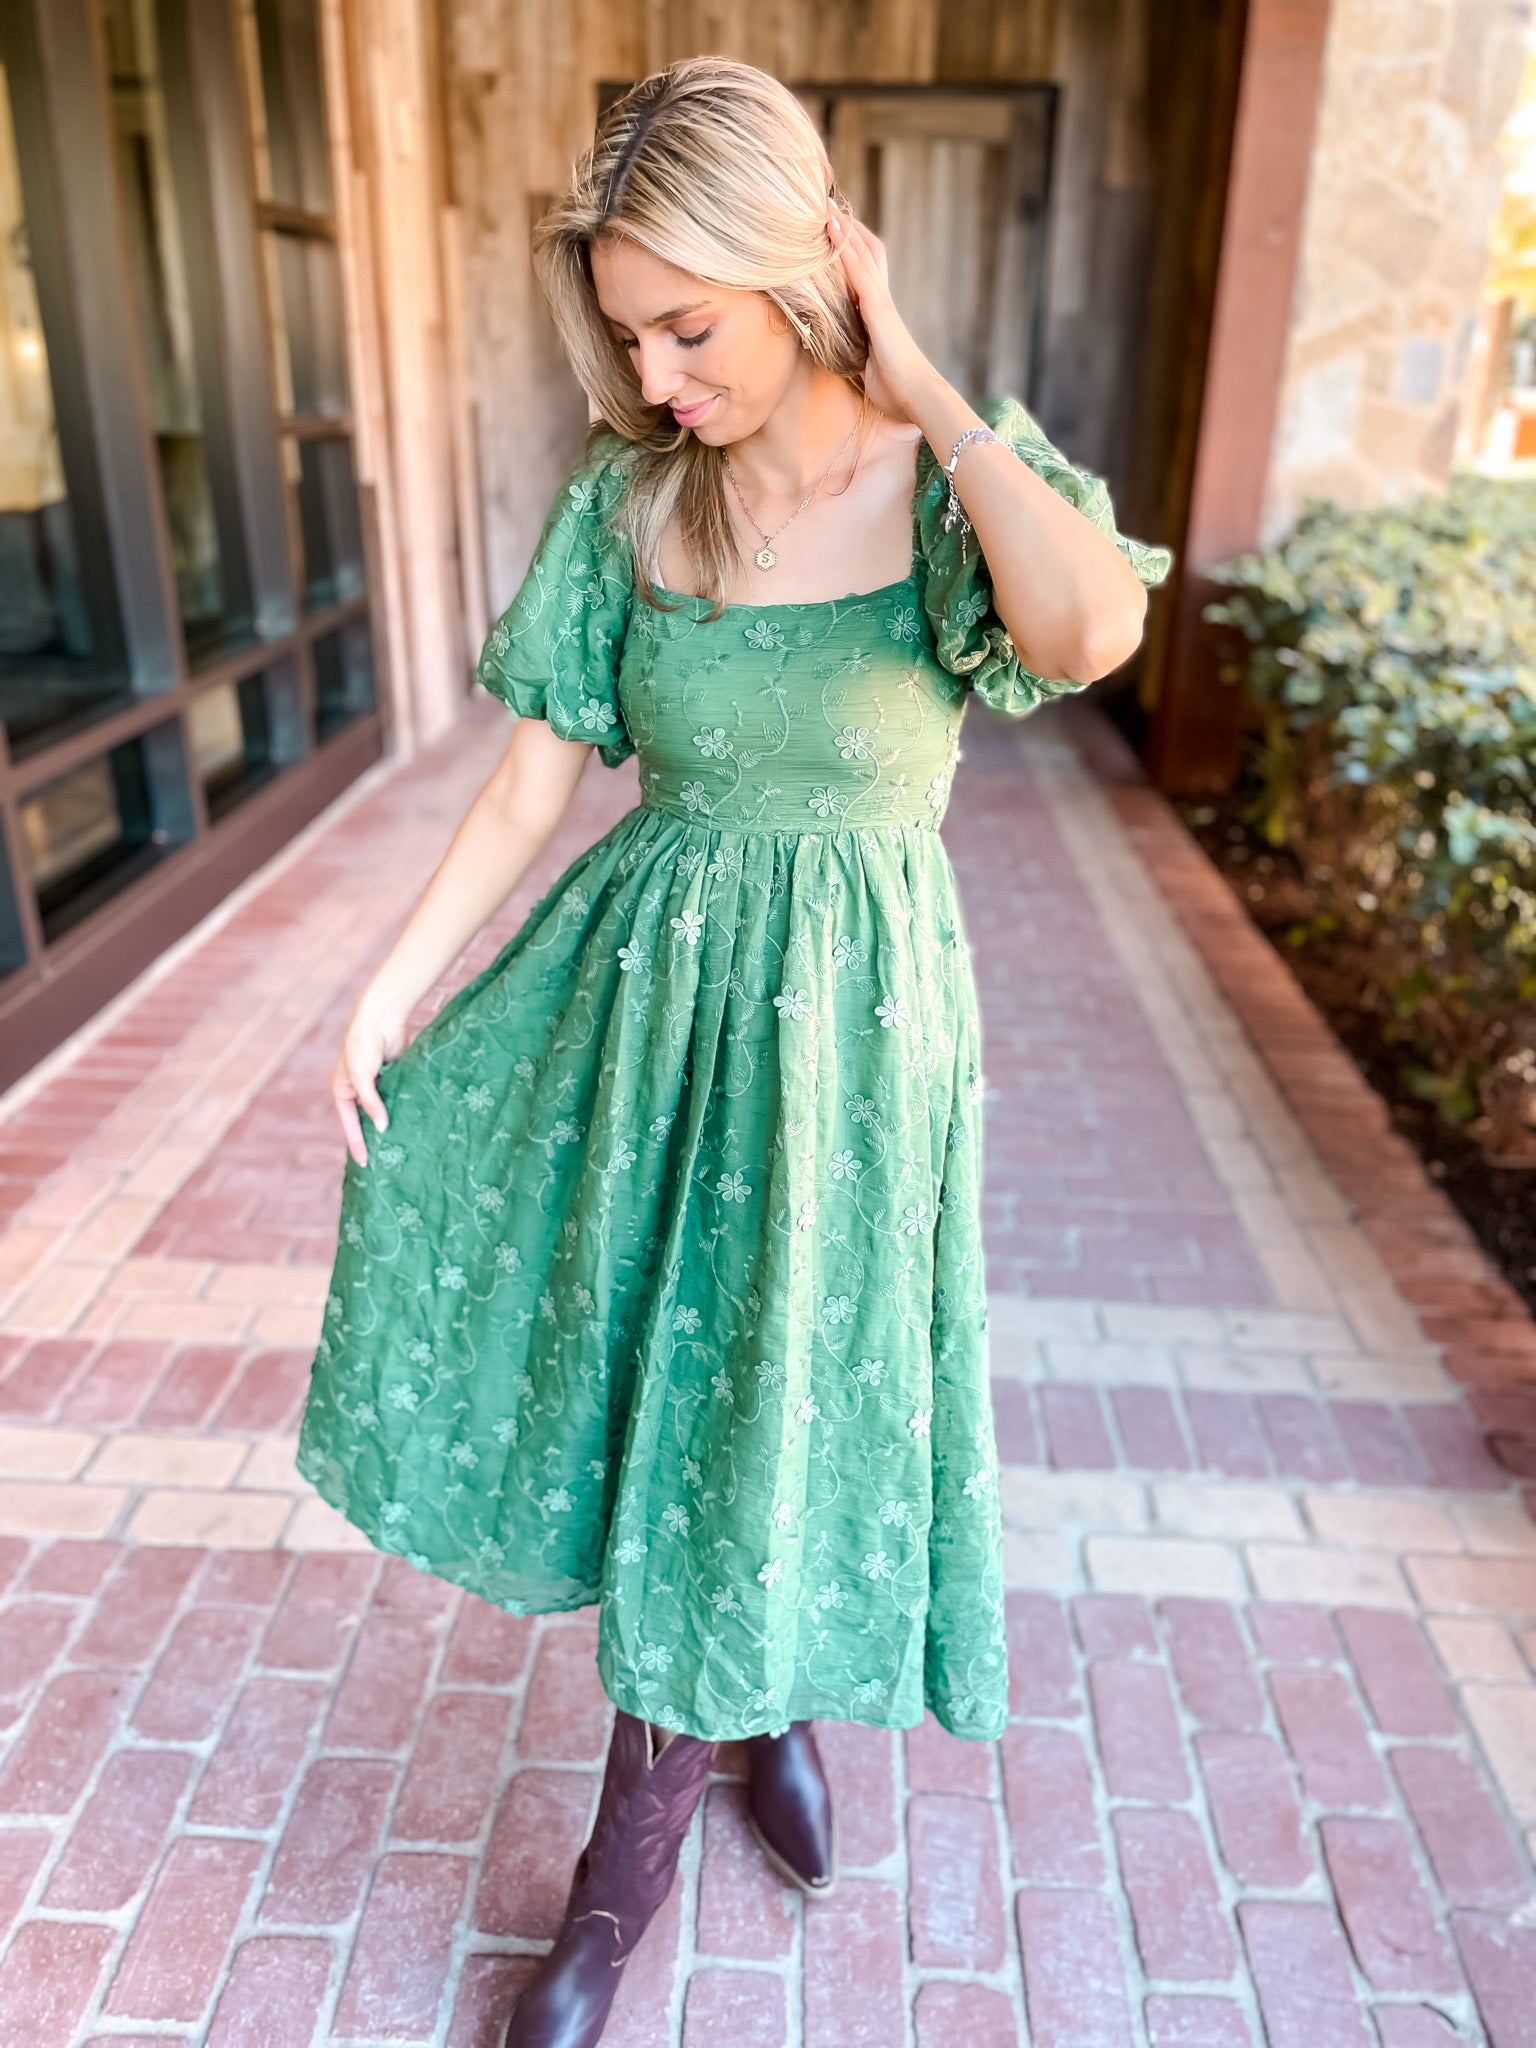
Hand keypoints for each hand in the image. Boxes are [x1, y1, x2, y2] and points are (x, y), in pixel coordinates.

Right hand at [332, 995, 408, 1166]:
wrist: (381, 1018)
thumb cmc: (362, 1046)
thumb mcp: (362, 1077)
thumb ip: (371, 1103)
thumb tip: (383, 1128)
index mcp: (343, 1092)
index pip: (350, 1125)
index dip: (358, 1144)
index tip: (366, 1164)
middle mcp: (359, 1092)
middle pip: (367, 1121)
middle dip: (376, 1137)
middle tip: (387, 1162)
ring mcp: (378, 1086)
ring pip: (385, 1111)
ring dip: (393, 1124)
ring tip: (403, 1148)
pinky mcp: (395, 1079)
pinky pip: (399, 1099)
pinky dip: (404, 1109)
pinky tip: (415, 1124)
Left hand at [825, 206, 937, 420]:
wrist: (916, 395)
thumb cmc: (896, 388)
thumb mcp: (868, 366)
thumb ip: (857, 352)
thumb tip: (843, 355)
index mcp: (878, 313)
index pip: (864, 271)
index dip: (850, 249)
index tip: (833, 231)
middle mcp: (881, 300)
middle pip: (867, 251)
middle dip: (848, 228)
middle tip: (827, 206)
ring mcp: (880, 301)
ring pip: (862, 253)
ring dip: (844, 228)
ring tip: (824, 204)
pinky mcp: (878, 307)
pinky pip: (859, 269)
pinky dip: (845, 247)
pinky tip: (832, 227)